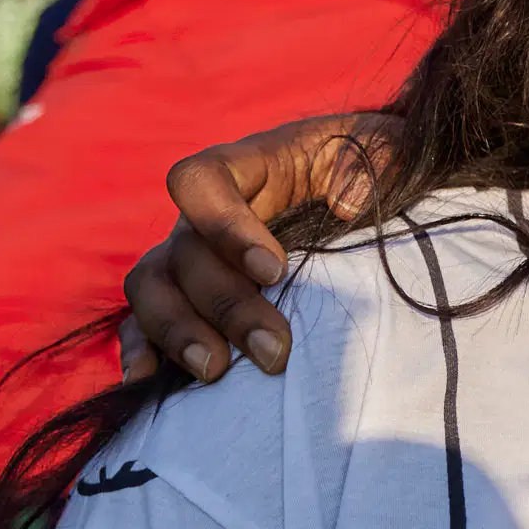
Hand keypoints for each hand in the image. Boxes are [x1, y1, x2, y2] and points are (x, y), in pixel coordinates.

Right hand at [121, 114, 397, 381]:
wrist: (378, 191)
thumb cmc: (374, 165)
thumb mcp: (385, 150)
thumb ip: (375, 162)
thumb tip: (348, 202)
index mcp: (248, 168)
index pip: (201, 181)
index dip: (223, 226)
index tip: (273, 271)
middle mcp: (206, 215)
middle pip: (184, 253)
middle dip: (225, 306)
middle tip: (272, 351)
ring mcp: (192, 258)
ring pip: (154, 288)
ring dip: (178, 332)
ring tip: (216, 371)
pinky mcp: (192, 300)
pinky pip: (145, 321)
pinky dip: (142, 348)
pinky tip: (149, 379)